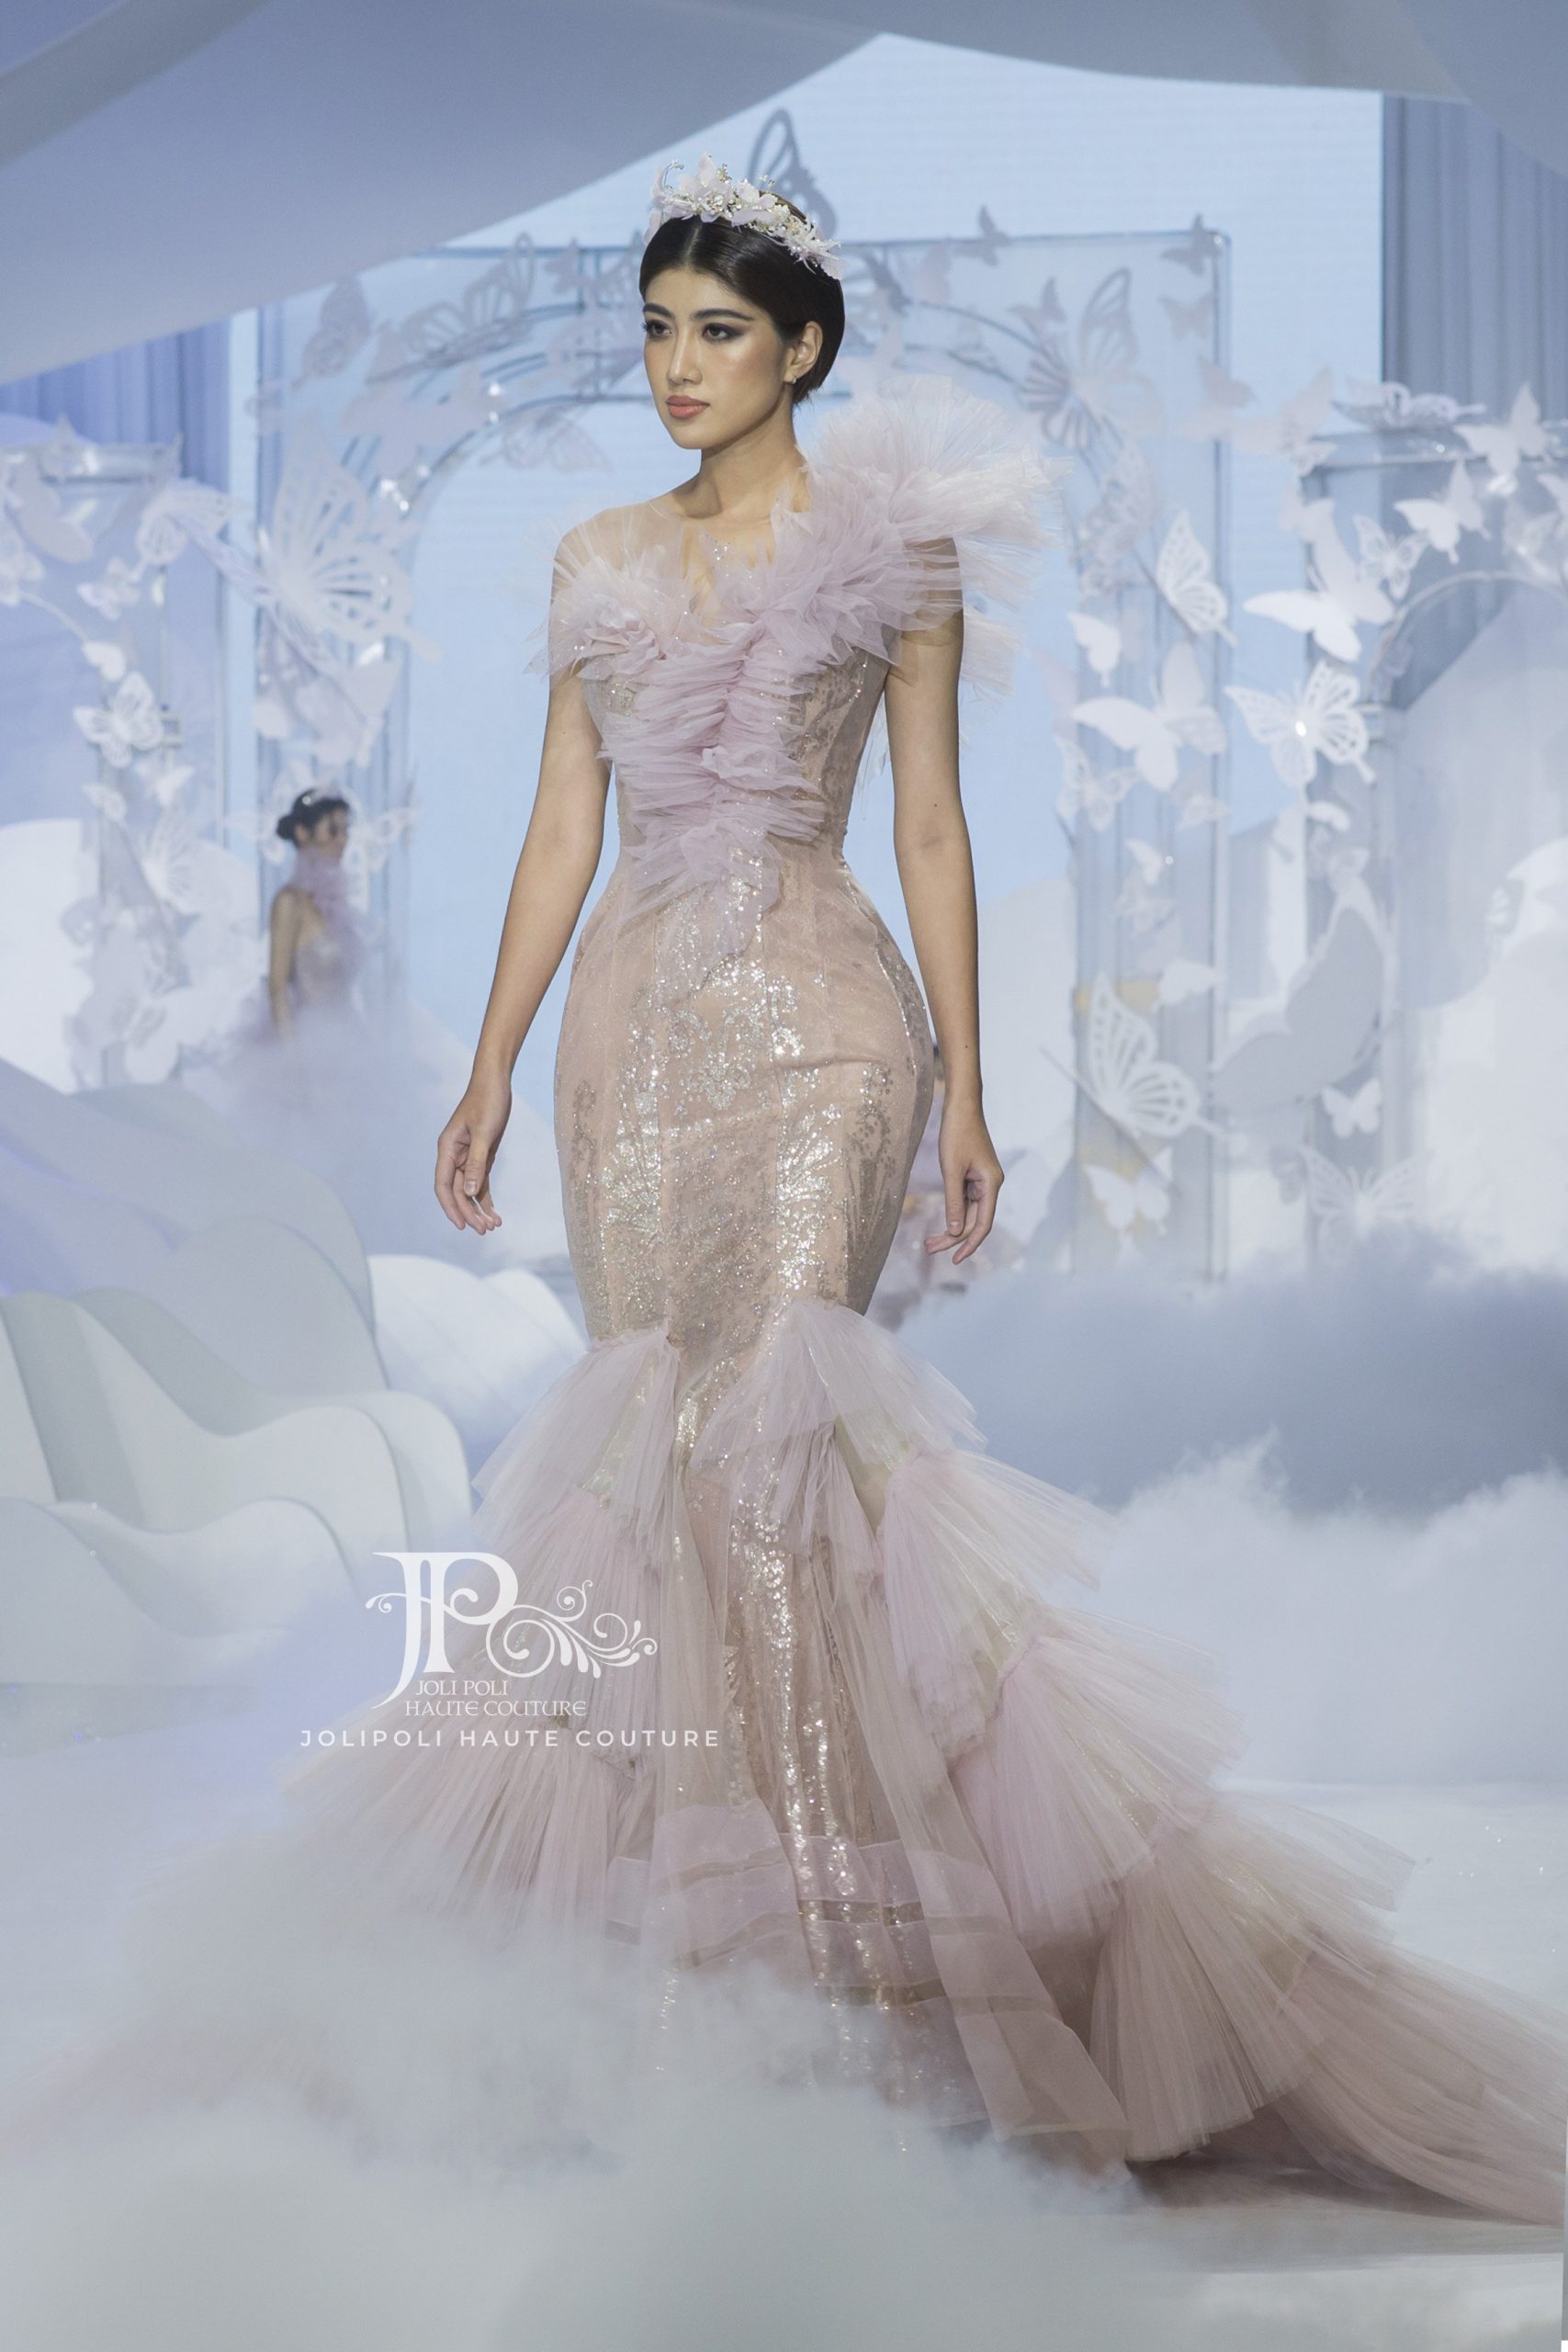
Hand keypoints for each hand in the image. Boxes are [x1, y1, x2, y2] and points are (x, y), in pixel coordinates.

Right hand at [435, 1070, 511, 1233]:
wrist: (496, 1081)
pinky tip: (495, 1213)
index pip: (443, 1185)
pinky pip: (480, 1181)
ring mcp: (467, 1156)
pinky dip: (486, 1197)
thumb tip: (469, 1193)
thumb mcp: (483, 1133)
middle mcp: (453, 1154)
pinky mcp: (481, 1154)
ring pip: (469, 1189)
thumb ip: (475, 1163)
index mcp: (447, 1148)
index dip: (450, 1207)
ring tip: (492, 1226)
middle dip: (469, 1212)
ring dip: (479, 1208)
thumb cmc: (487, 1102)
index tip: (461, 1225)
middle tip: (485, 1230)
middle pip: (457, 1191)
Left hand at [926, 1099, 1003, 1265]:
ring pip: (969, 1214)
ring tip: (928, 1244)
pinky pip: (965, 1202)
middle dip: (953, 1239)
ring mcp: (982, 1181)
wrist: (961, 1106)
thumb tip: (955, 1232)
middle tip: (928, 1250)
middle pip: (974, 1222)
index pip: (983, 1224)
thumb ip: (954, 1201)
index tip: (955, 1261)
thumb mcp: (951, 1169)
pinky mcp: (974, 1177)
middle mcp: (990, 1185)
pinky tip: (941, 1225)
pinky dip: (953, 1214)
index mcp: (991, 1184)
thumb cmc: (957, 1133)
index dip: (969, 1244)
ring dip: (951, 1229)